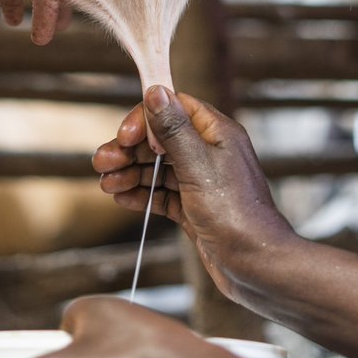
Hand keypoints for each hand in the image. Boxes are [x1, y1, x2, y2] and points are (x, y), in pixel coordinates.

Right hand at [92, 86, 298, 302]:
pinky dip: (141, 194)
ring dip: (130, 173)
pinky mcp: (194, 207)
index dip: (144, 119)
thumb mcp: (198, 166)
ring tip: (106, 184)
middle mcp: (209, 154)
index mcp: (217, 134)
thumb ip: (174, 129)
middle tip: (102, 163)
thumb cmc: (236, 215)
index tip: (124, 137)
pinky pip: (162, 194)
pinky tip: (122, 197)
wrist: (255, 266)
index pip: (174, 109)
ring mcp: (201, 182)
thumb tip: (156, 91)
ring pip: (157, 169)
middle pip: (159, 140)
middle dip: (128, 150)